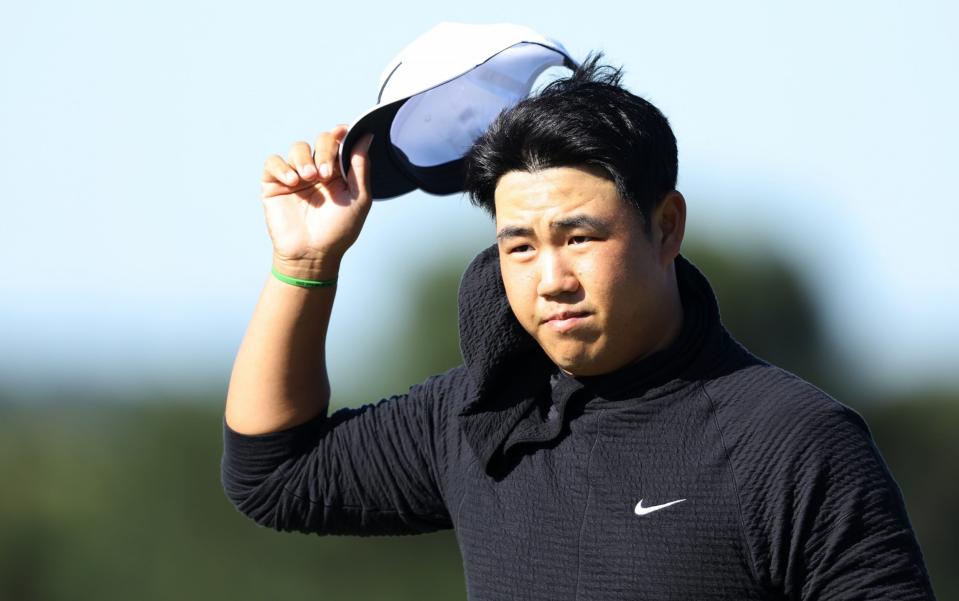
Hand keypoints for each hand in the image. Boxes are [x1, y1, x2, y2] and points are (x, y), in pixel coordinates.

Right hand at [260, 126, 373, 278]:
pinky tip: (292, 181)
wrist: (313, 254)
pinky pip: (273, 162)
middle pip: (319, 140)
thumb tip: (366, 136)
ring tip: (309, 178)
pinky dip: (282, 167)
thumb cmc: (338, 230)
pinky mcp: (274, 184)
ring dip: (304, 159)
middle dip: (324, 151)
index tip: (342, 130)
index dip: (340, 133)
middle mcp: (317, 170)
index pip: (338, 143)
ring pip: (297, 148)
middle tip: (326, 174)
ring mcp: (295, 176)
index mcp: (338, 172)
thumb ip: (360, 167)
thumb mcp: (358, 198)